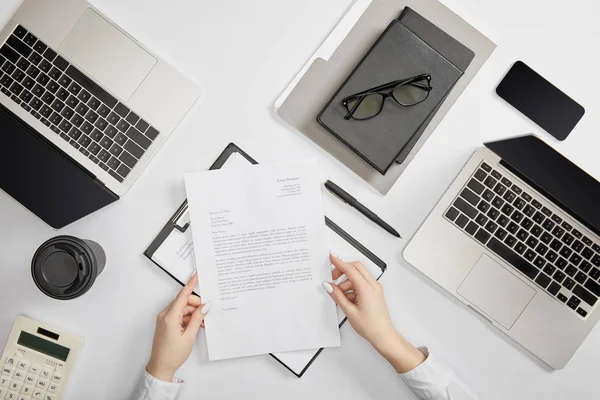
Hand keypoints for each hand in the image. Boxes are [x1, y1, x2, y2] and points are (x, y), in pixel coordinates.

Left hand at [146, 273, 210, 381]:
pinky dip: (188, 318)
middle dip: (196, 305)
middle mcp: (165, 315)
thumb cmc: (172, 354)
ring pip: (182, 308)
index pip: (182, 296)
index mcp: (170, 317)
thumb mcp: (189, 336)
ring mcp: (164, 319)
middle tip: (206, 313)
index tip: (196, 275)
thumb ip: (197, 319)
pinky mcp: (165, 323)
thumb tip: (205, 306)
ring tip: (201, 323)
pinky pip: (178, 315)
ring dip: (193, 313)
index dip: (191, 284)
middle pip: (184, 302)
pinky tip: (195, 325)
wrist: (160, 367)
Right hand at [323, 255, 425, 372]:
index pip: (351, 269)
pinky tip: (347, 299)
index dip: (339, 263)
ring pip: (358, 276)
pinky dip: (353, 288)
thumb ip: (338, 297)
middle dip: (343, 270)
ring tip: (340, 296)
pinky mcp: (374, 293)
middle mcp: (373, 285)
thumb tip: (329, 287)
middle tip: (333, 278)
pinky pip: (361, 283)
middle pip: (356, 268)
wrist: (383, 335)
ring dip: (347, 282)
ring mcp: (375, 288)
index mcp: (367, 288)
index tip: (332, 258)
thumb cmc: (371, 326)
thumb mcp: (349, 311)